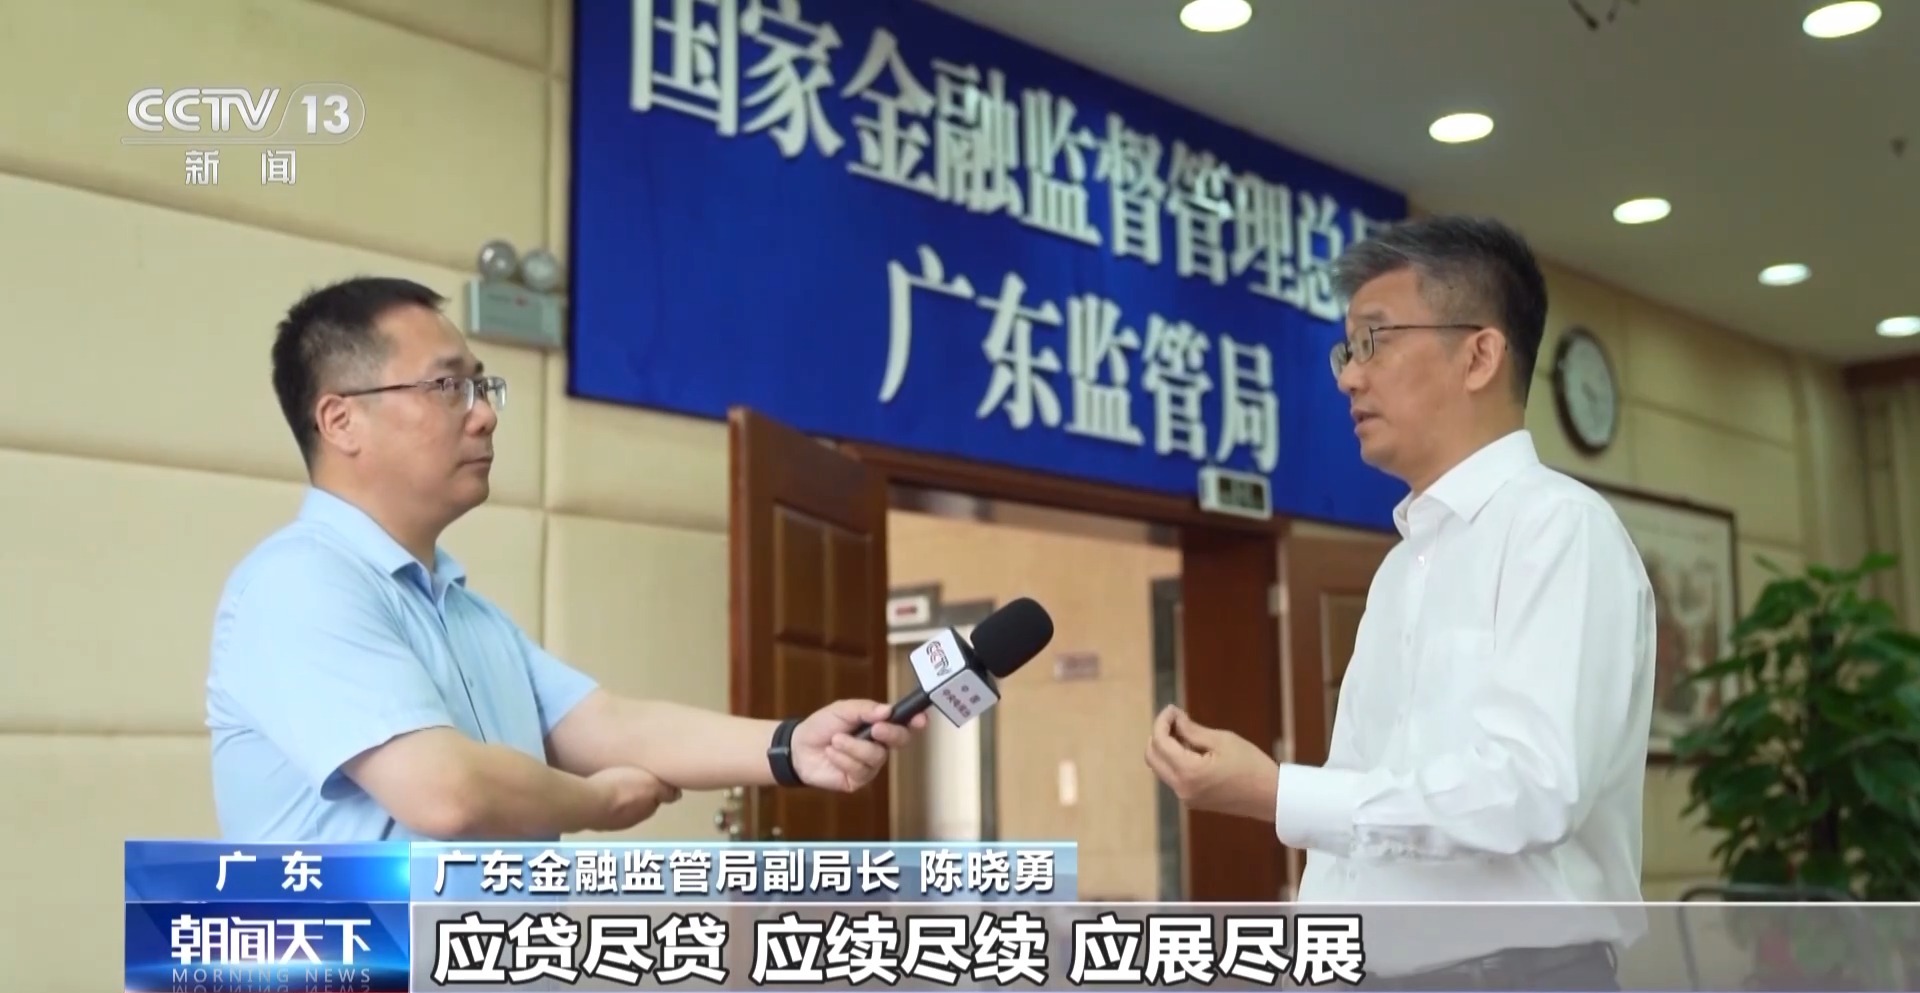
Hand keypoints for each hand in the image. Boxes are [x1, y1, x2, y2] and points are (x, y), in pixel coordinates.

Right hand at [586, 766, 680, 829]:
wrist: (588, 803)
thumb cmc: (622, 789)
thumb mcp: (651, 784)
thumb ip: (665, 790)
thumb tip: (677, 795)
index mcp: (648, 810)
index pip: (656, 800)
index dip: (655, 788)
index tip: (649, 778)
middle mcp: (633, 820)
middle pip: (640, 806)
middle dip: (639, 795)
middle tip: (631, 778)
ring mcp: (613, 823)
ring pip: (622, 808)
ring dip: (621, 799)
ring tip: (614, 784)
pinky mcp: (595, 821)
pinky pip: (605, 809)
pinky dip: (606, 802)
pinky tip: (600, 792)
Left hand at [791, 700, 927, 791]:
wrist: (798, 747)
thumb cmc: (822, 726)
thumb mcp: (842, 710)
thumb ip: (864, 709)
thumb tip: (887, 711)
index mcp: (879, 725)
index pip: (904, 723)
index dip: (916, 721)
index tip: (921, 720)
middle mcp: (879, 745)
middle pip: (900, 741)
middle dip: (890, 734)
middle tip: (875, 728)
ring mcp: (870, 765)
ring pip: (876, 756)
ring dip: (854, 747)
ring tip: (835, 740)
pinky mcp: (858, 780)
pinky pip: (860, 770)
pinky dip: (843, 759)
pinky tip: (831, 753)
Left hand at [1144, 705, 1278, 822]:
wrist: (1270, 797)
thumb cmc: (1251, 765)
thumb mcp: (1222, 741)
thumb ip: (1192, 730)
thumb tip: (1174, 718)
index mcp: (1188, 773)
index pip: (1160, 742)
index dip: (1162, 721)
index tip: (1173, 709)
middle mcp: (1182, 788)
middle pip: (1152, 757)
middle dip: (1159, 734)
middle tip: (1177, 719)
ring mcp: (1186, 797)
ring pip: (1161, 768)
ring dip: (1167, 748)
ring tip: (1188, 732)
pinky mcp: (1192, 800)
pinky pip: (1173, 777)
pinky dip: (1175, 761)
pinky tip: (1193, 749)